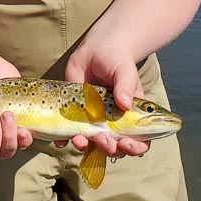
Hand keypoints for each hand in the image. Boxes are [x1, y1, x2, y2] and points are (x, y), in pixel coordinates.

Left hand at [63, 38, 149, 157]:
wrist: (94, 52)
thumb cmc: (116, 61)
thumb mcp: (124, 71)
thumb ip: (125, 86)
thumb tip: (124, 104)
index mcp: (131, 116)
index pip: (140, 140)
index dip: (135, 147)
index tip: (126, 143)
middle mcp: (114, 123)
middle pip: (115, 148)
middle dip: (109, 148)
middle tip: (102, 138)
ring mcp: (94, 122)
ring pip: (92, 145)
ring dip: (86, 147)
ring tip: (79, 139)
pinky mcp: (76, 117)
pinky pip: (70, 133)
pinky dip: (65, 140)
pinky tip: (61, 140)